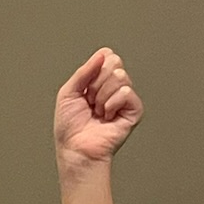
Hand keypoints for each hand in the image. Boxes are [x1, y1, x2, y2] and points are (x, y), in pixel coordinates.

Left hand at [54, 48, 141, 170]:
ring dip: (101, 97)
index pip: (107, 56)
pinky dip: (111, 104)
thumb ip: (83, 71)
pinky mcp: (134, 109)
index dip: (93, 69)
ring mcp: (125, 98)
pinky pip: (126, 92)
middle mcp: (114, 86)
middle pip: (114, 63)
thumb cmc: (70, 127)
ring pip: (120, 76)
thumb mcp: (68, 92)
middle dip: (96, 84)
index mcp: (100, 80)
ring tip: (98, 111)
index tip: (84, 89)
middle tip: (90, 102)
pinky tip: (107, 117)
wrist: (76, 149)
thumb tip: (102, 54)